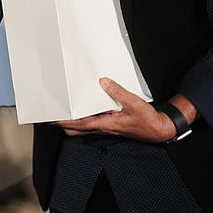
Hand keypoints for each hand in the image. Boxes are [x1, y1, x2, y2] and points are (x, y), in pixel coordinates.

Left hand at [56, 77, 194, 142]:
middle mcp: (103, 127)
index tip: (53, 117)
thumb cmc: (147, 121)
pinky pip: (93, 123)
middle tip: (54, 114)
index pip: (79, 124)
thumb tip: (103, 82)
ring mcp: (106, 127)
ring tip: (65, 110)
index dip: (65, 121)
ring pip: (83, 127)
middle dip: (64, 123)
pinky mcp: (111, 125)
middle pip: (76, 129)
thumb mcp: (133, 103)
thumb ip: (118, 92)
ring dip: (73, 121)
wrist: (159, 129)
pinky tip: (85, 109)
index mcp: (105, 124)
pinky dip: (85, 118)